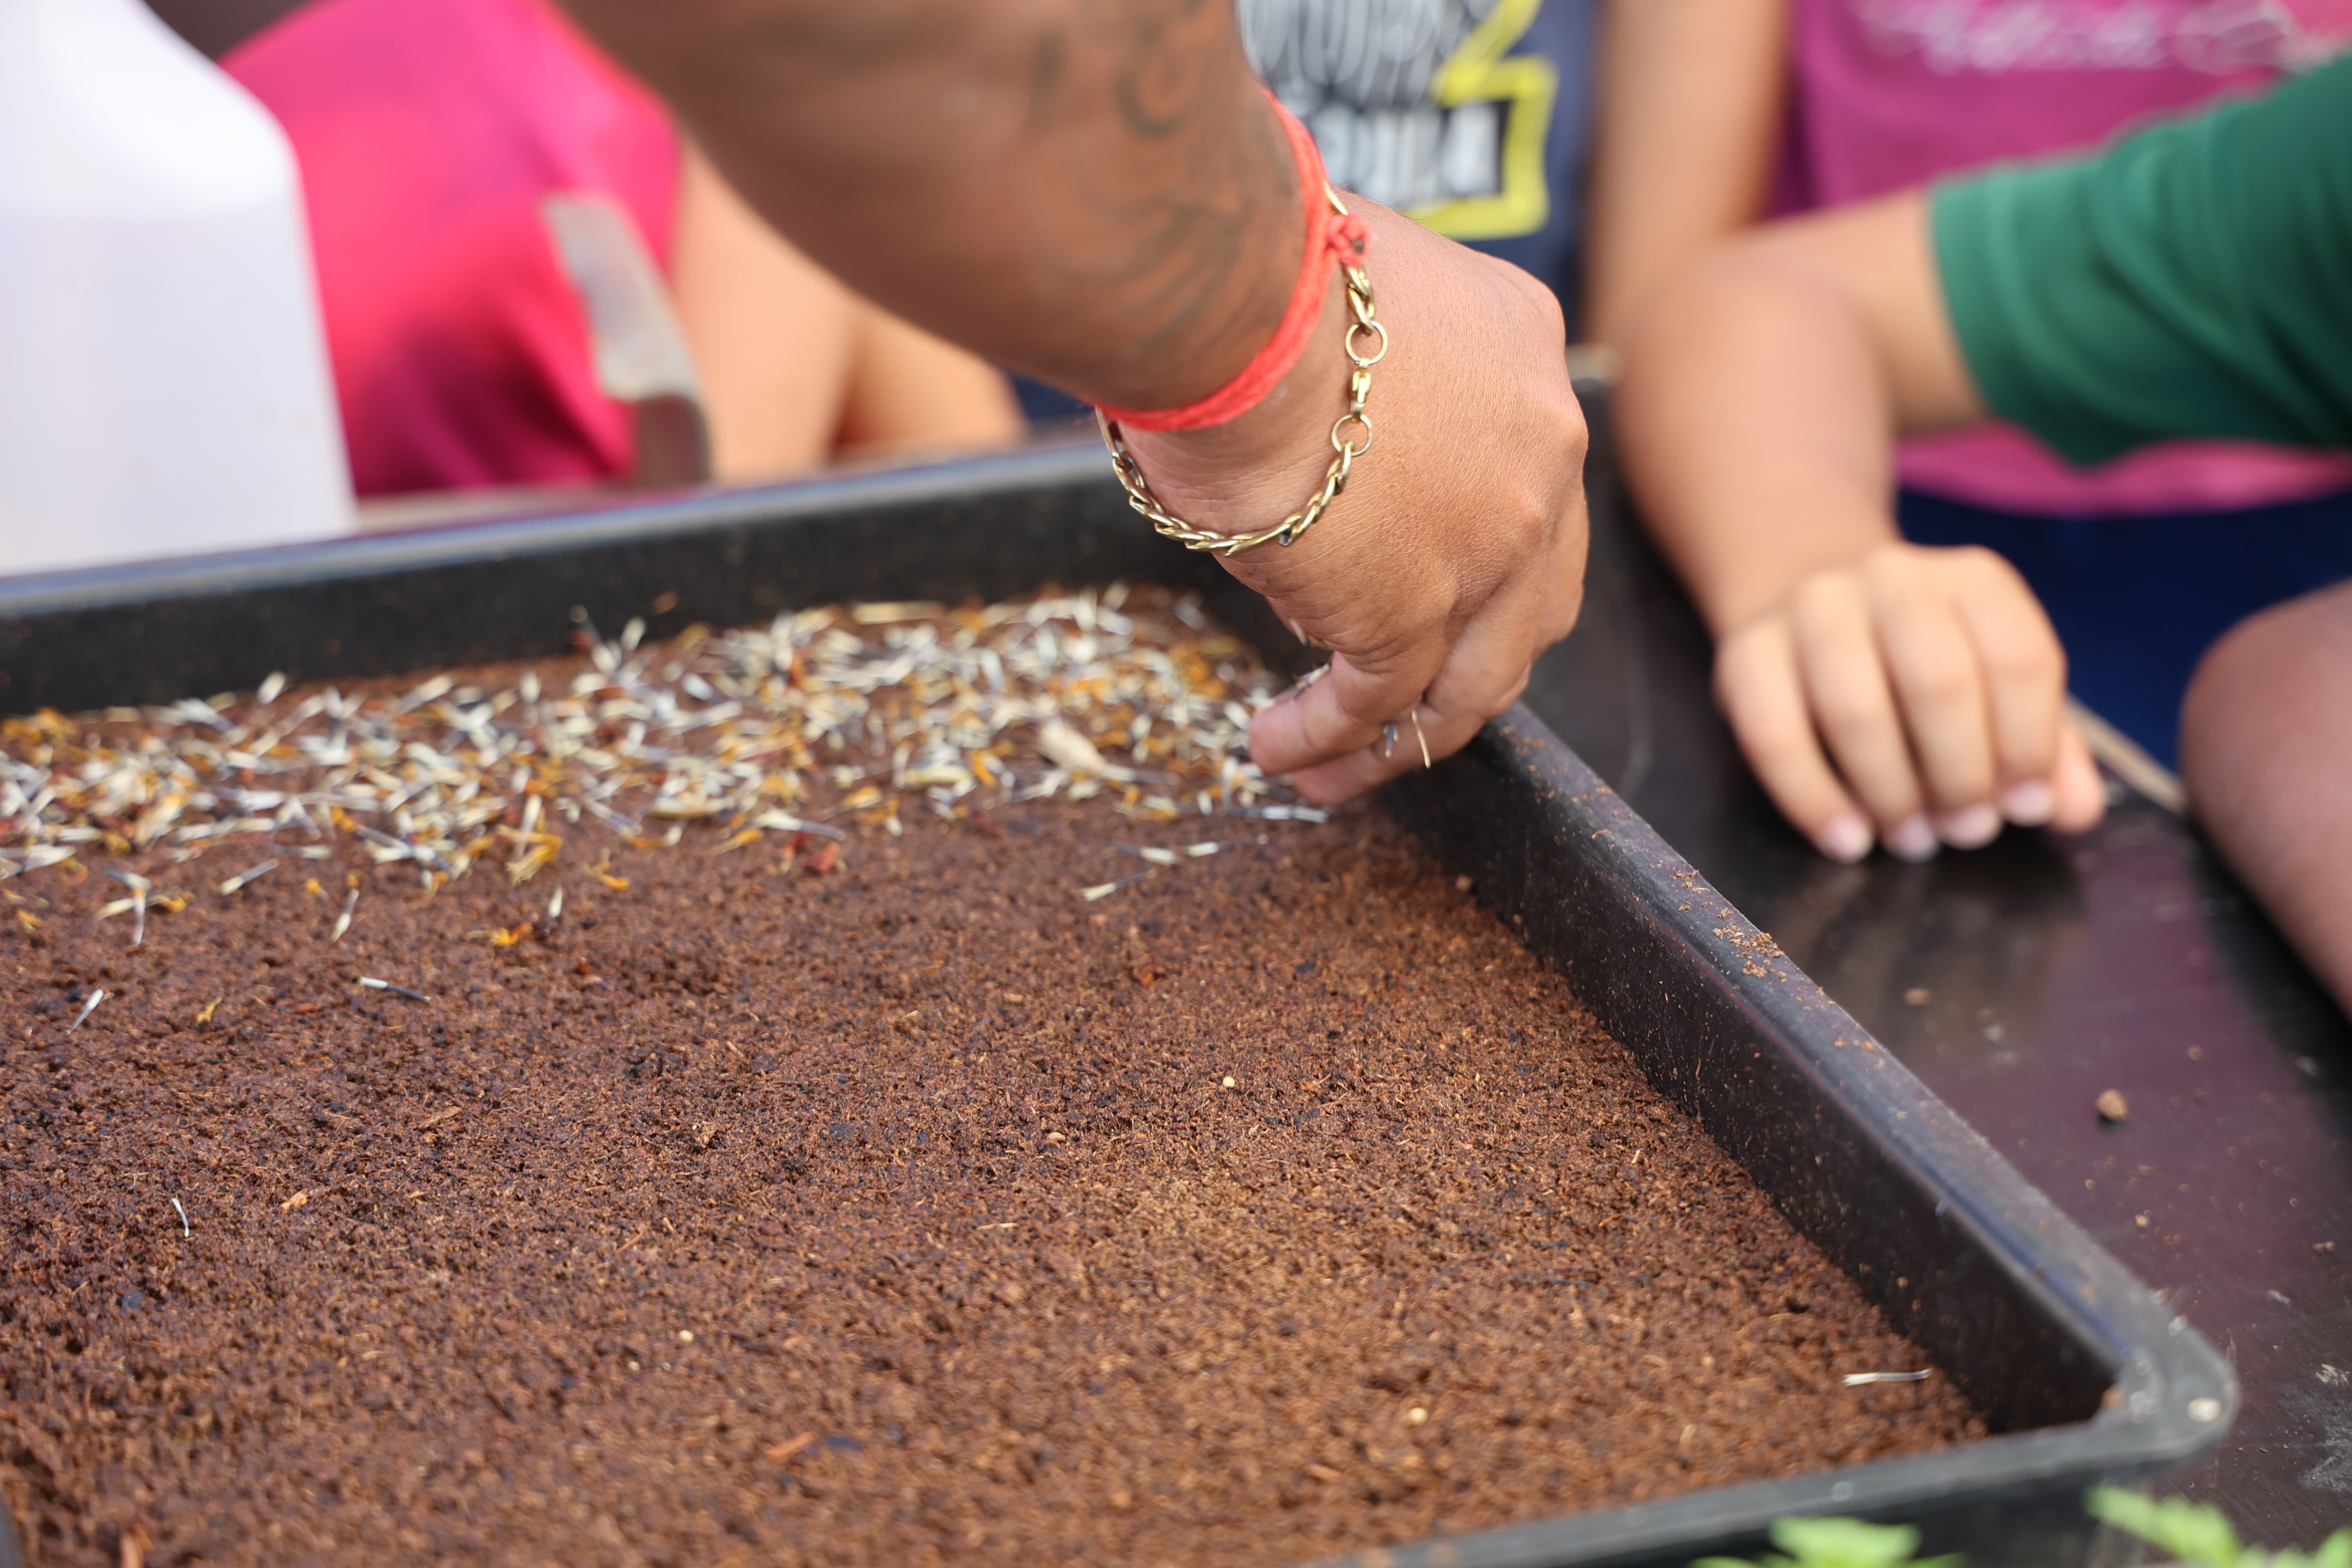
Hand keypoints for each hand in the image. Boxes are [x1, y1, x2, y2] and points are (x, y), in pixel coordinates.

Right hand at [1121, 200, 1589, 803]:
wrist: (1233, 299)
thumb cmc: (1254, 268)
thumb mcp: (1350, 290)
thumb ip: (1357, 358)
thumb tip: (1303, 411)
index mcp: (1527, 360)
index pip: (1527, 487)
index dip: (1476, 551)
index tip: (1416, 579)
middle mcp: (1540, 459)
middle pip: (1530, 603)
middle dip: (1467, 664)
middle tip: (1406, 701)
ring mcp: (1488, 545)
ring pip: (1469, 678)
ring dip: (1404, 736)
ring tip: (1334, 768)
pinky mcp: (1410, 609)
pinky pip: (1377, 704)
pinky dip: (1330, 741)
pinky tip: (1280, 750)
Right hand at [1712, 541, 2104, 860]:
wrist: (1810, 602)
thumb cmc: (1919, 664)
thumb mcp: (1993, 687)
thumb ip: (2044, 746)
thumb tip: (2074, 810)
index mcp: (1973, 579)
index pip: (2019, 658)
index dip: (2029, 746)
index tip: (2024, 808)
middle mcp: (1891, 576)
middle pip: (1938, 683)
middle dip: (1960, 776)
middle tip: (1965, 831)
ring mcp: (1811, 608)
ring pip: (1854, 710)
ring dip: (1890, 794)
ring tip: (1910, 839)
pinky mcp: (1745, 650)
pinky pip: (1773, 735)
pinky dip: (1812, 800)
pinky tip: (1846, 840)